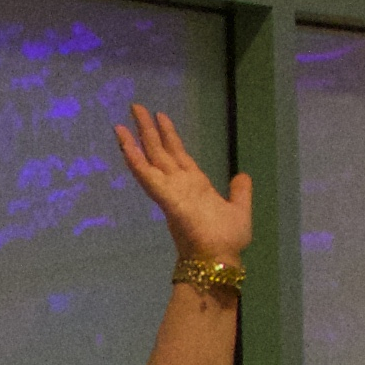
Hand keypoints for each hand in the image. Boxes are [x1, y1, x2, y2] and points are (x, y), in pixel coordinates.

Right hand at [113, 104, 252, 269]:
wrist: (219, 258)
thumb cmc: (227, 240)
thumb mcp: (240, 209)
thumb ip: (240, 192)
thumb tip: (242, 176)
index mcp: (195, 185)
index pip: (178, 154)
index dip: (170, 135)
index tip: (161, 117)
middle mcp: (179, 184)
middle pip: (160, 151)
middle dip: (148, 129)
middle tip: (136, 106)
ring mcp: (170, 190)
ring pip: (150, 160)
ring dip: (136, 141)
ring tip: (122, 122)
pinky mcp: (166, 199)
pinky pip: (148, 177)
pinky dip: (136, 161)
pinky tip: (125, 146)